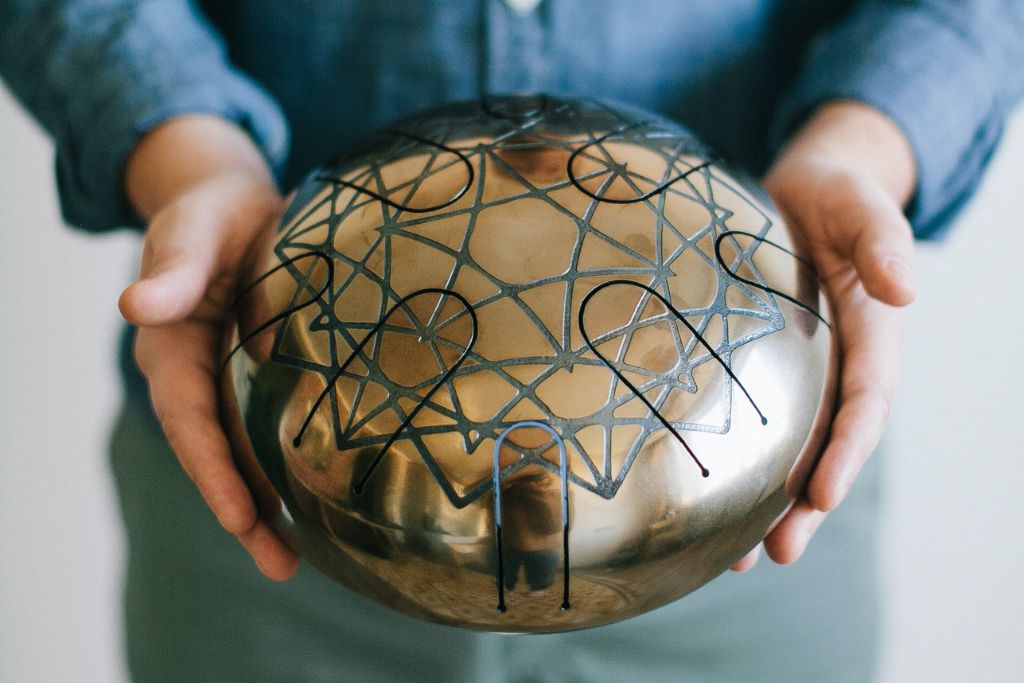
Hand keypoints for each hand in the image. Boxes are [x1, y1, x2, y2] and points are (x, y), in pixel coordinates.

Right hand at [118, 115, 298, 580]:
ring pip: (240, 453)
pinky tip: (314, 503)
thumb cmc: (211, 213)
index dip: (213, 469)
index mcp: (172, 347)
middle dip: (240, 511)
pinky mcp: (257, 378)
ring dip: (264, 506)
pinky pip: (266, 431)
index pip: (190, 420)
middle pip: (213, 454)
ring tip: (293, 562)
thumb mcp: (196, 231)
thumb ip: (174, 268)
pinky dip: (284, 469)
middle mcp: (196, 376)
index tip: (242, 516)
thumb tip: (136, 305)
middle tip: (278, 566)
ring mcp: (226, 382)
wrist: (234, 206)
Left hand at [731, 101, 916, 571]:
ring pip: (792, 448)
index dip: (845, 450)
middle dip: (806, 503)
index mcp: (872, 335)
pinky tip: (708, 505)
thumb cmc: (836, 196)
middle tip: (778, 551)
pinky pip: (756, 424)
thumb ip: (880, 241)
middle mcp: (839, 365)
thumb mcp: (859, 206)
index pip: (863, 403)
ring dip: (771, 505)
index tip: (820, 496)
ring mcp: (803, 372)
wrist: (802, 192)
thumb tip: (906, 288)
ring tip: (742, 558)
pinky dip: (738, 466)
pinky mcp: (765, 370)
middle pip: (829, 445)